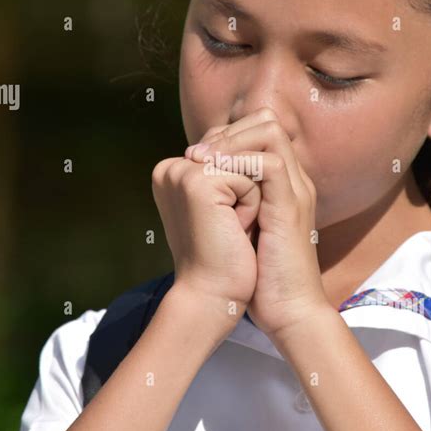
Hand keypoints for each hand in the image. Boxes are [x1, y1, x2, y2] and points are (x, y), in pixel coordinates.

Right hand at [151, 153, 260, 334]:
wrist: (218, 296)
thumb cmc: (228, 256)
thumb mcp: (229, 203)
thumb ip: (231, 169)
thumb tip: (258, 134)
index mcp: (175, 171)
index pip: (231, 150)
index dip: (245, 186)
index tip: (226, 222)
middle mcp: (171, 167)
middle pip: (239, 151)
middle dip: (249, 188)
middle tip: (230, 227)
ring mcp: (181, 171)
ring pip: (246, 162)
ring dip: (251, 198)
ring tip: (232, 229)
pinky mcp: (196, 181)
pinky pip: (249, 177)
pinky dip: (251, 206)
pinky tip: (232, 232)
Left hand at [185, 108, 329, 337]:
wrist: (288, 312)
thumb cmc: (261, 279)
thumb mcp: (239, 233)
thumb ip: (228, 206)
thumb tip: (195, 190)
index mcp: (282, 185)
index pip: (260, 132)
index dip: (226, 136)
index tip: (196, 156)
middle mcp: (293, 181)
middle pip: (267, 122)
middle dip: (227, 131)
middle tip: (195, 154)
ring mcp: (295, 191)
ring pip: (269, 132)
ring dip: (230, 141)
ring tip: (200, 161)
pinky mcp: (291, 207)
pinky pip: (269, 163)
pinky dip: (237, 163)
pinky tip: (211, 176)